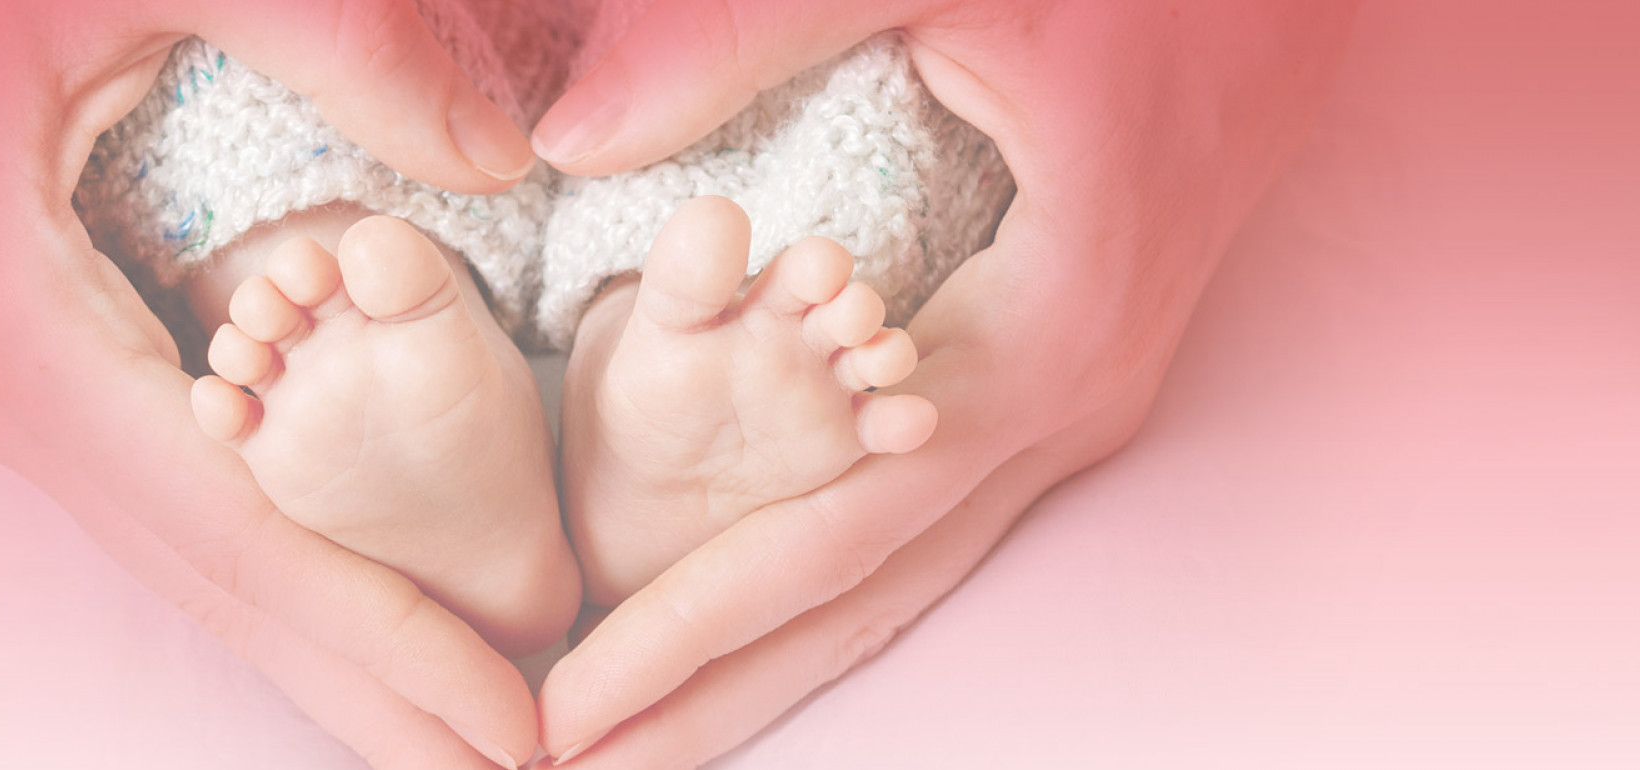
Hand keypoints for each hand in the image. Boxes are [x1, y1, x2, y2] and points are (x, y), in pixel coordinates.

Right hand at [0, 1, 538, 765]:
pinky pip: (165, 489)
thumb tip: (500, 160)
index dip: (385, 642)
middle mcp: (7, 396)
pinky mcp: (24, 353)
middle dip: (370, 690)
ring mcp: (8, 386)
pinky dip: (268, 559)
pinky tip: (342, 599)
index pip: (243, 539)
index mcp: (20, 337)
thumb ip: (335, 47)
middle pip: (218, 586)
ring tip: (455, 724)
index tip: (513, 731)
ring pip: (191, 549)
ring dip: (325, 640)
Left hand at [530, 0, 1357, 763]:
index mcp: (1038, 338)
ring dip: (770, 658)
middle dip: (715, 693)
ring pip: (905, 568)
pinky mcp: (1064, 363)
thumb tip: (570, 140)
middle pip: (864, 597)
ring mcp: (1076, 393)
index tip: (563, 712)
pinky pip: (935, 511)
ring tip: (643, 737)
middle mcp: (1065, 400)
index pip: (830, 536)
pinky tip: (762, 616)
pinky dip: (833, 579)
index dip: (691, 628)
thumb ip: (744, 39)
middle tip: (566, 768)